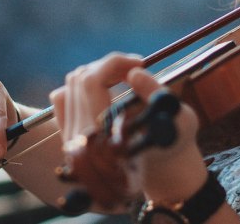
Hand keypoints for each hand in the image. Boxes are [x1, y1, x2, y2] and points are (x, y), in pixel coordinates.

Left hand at [49, 53, 206, 202]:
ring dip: (97, 73)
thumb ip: (154, 93)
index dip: (115, 63)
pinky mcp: (68, 137)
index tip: (140, 63)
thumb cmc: (171, 150)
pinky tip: (103, 88)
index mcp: (100, 136)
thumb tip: (134, 72)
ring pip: (71, 86)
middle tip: (133, 68)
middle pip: (80, 79)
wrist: (155, 177)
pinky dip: (81, 86)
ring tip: (122, 76)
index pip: (92, 81)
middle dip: (109, 66)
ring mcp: (69, 137)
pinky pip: (63, 100)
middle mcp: (78, 137)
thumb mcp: (176, 122)